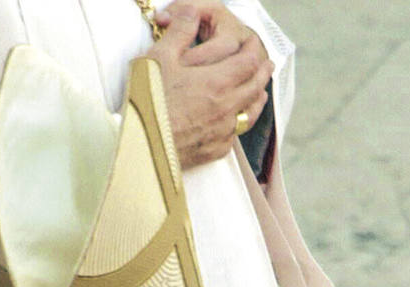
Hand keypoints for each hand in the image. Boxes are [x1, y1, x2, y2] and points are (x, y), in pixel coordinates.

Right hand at [151, 1, 272, 168]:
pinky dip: (240, 123)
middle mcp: (226, 108)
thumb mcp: (159, 57)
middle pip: (255, 87)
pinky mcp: (214, 150)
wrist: (141, 145)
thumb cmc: (148, 101)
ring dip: (258, 99)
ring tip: (260, 92)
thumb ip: (180, 32)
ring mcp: (223, 132)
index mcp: (217, 82)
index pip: (247, 62)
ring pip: (250, 113)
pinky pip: (235, 134)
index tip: (253, 43)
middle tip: (267, 64)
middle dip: (262, 73)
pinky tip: (236, 121)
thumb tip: (192, 12)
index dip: (253, 50)